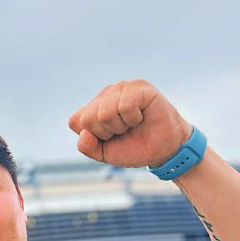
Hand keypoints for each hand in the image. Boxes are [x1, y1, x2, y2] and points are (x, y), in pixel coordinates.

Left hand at [68, 80, 192, 167]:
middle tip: (123, 131)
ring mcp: (120, 88)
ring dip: (121, 126)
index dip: (93, 136)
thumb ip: (87, 147)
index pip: (76, 121)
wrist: (162, 150)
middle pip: (88, 118)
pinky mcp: (138, 86)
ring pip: (105, 113)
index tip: (108, 138)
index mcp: (92, 108)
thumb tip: (84, 134)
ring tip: (132, 124)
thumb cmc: (133, 148)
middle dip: (106, 133)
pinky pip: (124, 106)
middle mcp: (104, 95)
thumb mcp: (104, 154)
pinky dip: (133, 118)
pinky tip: (141, 116)